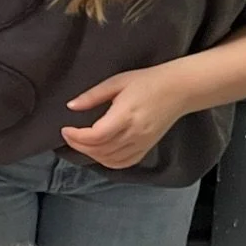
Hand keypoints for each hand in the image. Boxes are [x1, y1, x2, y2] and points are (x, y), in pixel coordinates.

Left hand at [63, 63, 187, 168]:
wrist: (180, 89)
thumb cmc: (148, 82)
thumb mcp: (116, 82)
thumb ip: (92, 96)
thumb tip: (71, 106)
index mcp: (126, 115)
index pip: (96, 136)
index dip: (76, 137)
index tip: (65, 129)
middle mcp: (135, 133)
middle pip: (100, 150)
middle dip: (78, 146)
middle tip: (68, 135)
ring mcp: (143, 143)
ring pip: (110, 159)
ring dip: (91, 154)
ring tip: (80, 142)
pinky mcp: (147, 147)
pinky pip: (124, 162)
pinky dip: (108, 161)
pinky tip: (99, 152)